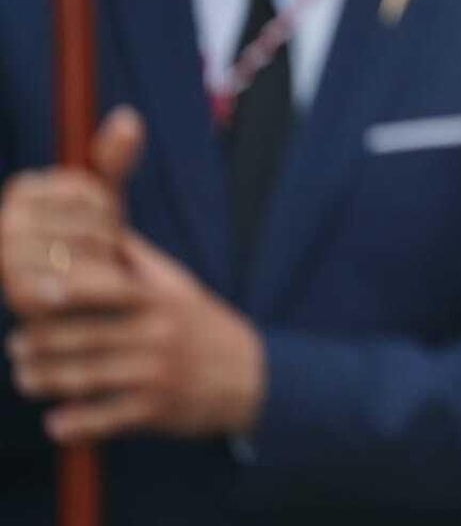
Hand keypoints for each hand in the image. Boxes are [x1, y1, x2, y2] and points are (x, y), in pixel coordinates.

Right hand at [0, 106, 143, 317]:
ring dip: (108, 263)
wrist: (82, 300)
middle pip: (90, 222)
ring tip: (104, 270)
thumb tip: (129, 117)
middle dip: (110, 238)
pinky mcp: (19, 293)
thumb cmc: (90, 241)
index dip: (107, 207)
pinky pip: (79, 282)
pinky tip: (102, 290)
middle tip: (105, 253)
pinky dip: (101, 286)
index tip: (103, 219)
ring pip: (88, 251)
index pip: (88, 189)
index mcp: (23, 190)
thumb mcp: (101, 199)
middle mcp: (6, 222)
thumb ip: (112, 158)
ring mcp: (7, 259)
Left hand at [7, 231, 265, 441]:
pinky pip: (106, 420)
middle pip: (88, 337)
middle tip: (16, 345)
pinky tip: (54, 423)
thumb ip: (136, 259)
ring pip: (88, 379)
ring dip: (46, 380)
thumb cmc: (200, 322)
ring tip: (25, 376)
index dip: (72, 288)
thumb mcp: (178, 286)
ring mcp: (157, 375)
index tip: (35, 290)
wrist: (250, 375)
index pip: (112, 289)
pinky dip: (76, 424)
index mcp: (162, 300)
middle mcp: (160, 335)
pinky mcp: (156, 411)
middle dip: (42, 343)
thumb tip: (95, 223)